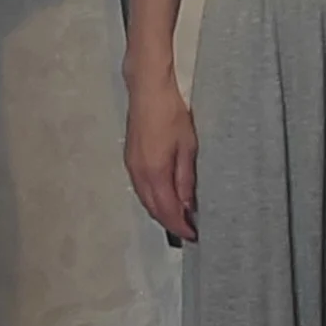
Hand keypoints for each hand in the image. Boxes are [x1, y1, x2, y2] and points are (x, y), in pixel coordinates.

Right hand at [124, 70, 197, 242]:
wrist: (148, 90)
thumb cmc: (170, 113)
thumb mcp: (188, 148)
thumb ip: (186, 179)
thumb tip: (187, 205)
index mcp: (155, 173)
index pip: (167, 211)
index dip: (181, 226)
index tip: (194, 235)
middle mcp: (139, 174)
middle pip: (154, 209)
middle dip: (171, 223)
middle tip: (189, 230)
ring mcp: (132, 166)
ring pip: (146, 200)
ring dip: (161, 212)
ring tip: (180, 217)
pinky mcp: (131, 159)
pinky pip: (141, 188)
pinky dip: (153, 199)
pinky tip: (165, 197)